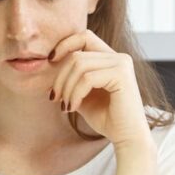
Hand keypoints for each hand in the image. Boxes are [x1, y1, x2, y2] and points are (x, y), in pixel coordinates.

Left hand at [48, 30, 150, 147]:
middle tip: (55, 98)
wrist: (126, 138)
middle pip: (77, 54)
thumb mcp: (82, 95)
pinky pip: (87, 78)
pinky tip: (73, 107)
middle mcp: (119, 57)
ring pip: (80, 64)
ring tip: (66, 106)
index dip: (64, 44)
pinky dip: (75, 93)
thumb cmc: (106, 118)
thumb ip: (70, 80)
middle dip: (60, 77)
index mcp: (110, 58)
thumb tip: (48, 69)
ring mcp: (122, 64)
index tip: (50, 61)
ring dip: (67, 87)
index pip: (84, 36)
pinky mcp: (122, 75)